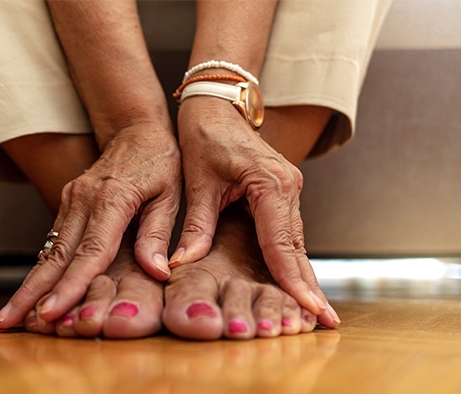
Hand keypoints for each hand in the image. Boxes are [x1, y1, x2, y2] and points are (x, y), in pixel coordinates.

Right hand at [0, 125, 180, 326]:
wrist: (136, 130)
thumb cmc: (160, 162)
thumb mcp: (170, 195)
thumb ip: (158, 234)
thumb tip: (156, 272)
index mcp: (112, 199)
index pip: (90, 251)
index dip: (71, 285)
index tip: (52, 312)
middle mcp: (83, 199)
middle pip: (57, 255)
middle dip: (32, 292)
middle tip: (8, 321)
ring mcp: (71, 199)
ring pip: (49, 249)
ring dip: (29, 283)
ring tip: (10, 314)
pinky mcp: (68, 202)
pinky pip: (53, 240)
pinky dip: (41, 267)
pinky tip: (30, 289)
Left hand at [171, 97, 328, 317]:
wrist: (218, 107)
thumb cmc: (205, 137)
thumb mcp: (198, 182)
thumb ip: (196, 225)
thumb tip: (184, 263)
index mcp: (270, 183)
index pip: (281, 242)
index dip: (292, 279)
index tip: (309, 308)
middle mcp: (288, 187)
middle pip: (297, 246)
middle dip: (308, 285)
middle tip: (326, 321)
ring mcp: (289, 188)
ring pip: (295, 241)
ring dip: (302, 274)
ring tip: (314, 310)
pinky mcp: (282, 191)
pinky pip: (288, 231)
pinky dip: (291, 257)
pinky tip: (295, 281)